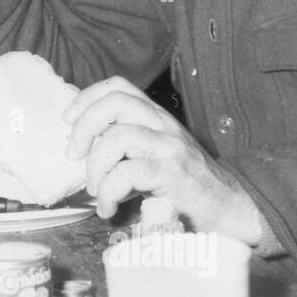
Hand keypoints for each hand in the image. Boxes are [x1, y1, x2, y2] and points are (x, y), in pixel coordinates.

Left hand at [62, 76, 262, 244]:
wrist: (229, 210)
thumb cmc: (183, 186)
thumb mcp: (153, 155)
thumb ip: (125, 146)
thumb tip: (81, 149)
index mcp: (156, 117)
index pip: (118, 87)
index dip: (87, 97)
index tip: (68, 119)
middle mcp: (164, 125)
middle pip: (114, 103)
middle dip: (84, 127)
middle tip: (74, 155)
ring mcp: (170, 148)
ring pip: (118, 137)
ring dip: (95, 167)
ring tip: (97, 190)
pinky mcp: (173, 175)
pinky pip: (128, 173)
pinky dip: (108, 193)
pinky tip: (109, 208)